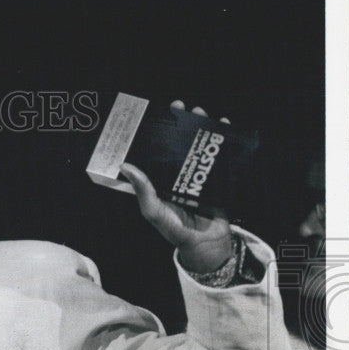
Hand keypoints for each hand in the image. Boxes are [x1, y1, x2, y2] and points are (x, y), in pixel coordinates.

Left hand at [120, 101, 232, 272]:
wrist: (207, 243)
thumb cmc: (175, 229)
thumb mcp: (154, 211)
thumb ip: (142, 190)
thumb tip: (125, 166)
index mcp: (160, 179)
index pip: (155, 151)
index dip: (156, 133)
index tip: (157, 113)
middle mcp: (177, 173)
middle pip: (177, 142)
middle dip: (180, 123)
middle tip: (182, 106)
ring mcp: (197, 173)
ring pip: (198, 144)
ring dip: (201, 126)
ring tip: (201, 112)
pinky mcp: (216, 177)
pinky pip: (219, 154)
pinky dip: (223, 139)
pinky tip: (223, 123)